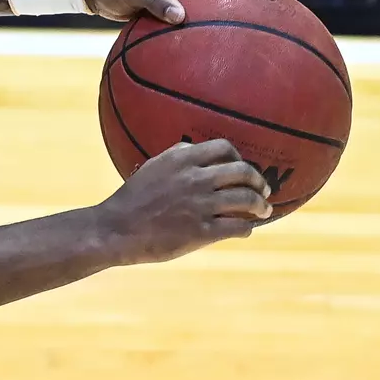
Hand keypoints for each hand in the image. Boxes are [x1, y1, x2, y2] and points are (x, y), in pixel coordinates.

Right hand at [95, 139, 272, 264]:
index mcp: (181, 159)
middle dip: (259, 182)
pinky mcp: (202, 231)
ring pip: (248, 200)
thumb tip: (196, 149)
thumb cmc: (132, 199)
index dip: (239, 158)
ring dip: (260, 206)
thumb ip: (176, 156)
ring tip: (263, 211)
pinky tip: (245, 230)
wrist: (116, 229)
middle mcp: (195, 178)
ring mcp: (201, 205)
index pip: (224, 148)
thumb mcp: (152, 167)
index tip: (241, 168)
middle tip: (263, 191)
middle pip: (243, 172)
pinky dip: (247, 228)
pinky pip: (238, 227)